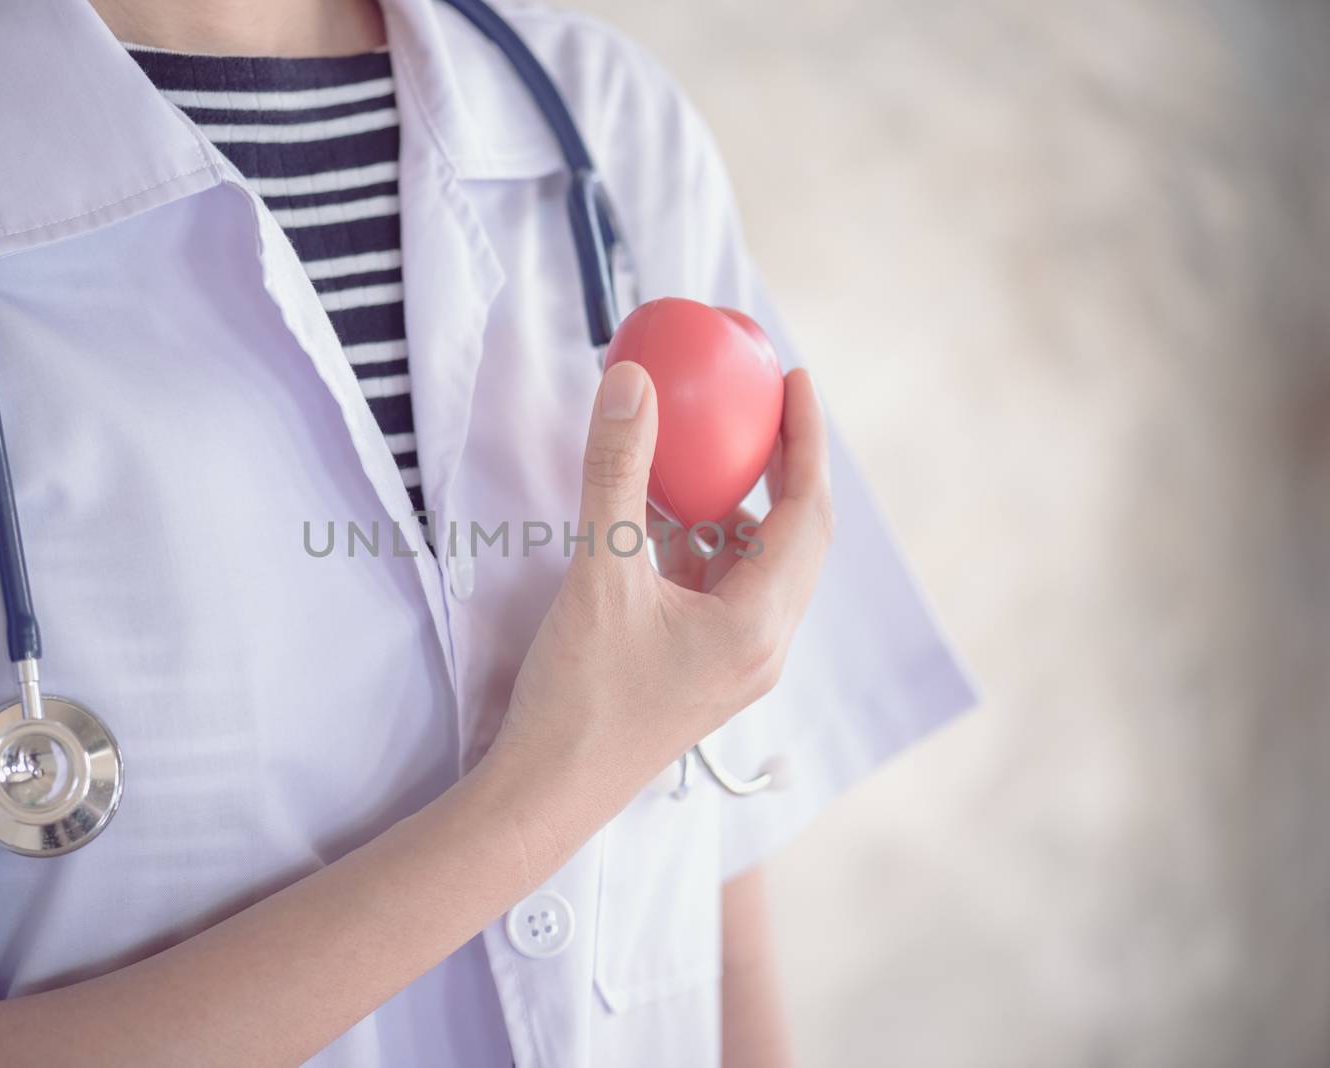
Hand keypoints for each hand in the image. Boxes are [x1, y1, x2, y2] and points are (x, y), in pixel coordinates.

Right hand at [490, 359, 832, 833]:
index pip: (808, 511)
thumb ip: (617, 472)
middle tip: (760, 408)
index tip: (796, 380)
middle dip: (782, 468)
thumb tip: (634, 382)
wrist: (548, 794)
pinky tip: (658, 525)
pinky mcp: (703, 671)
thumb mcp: (600, 573)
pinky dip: (702, 547)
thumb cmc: (581, 696)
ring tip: (699, 460)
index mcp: (759, 624)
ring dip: (736, 509)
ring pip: (757, 566)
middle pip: (796, 537)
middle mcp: (762, 645)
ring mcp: (736, 663)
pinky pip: (722, 592)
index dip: (807, 439)